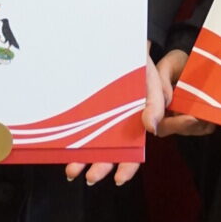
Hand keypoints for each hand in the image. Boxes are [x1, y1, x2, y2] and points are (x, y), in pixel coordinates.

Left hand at [64, 45, 210, 187]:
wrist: (121, 42)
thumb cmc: (142, 65)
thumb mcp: (154, 82)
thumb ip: (156, 104)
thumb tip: (151, 128)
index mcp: (136, 123)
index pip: (134, 152)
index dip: (128, 167)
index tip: (118, 179)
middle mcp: (117, 125)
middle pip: (111, 152)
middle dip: (100, 167)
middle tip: (88, 177)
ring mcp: (100, 117)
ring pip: (92, 143)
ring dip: (83, 159)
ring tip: (72, 169)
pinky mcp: (85, 108)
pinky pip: (78, 126)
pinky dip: (71, 139)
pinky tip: (64, 148)